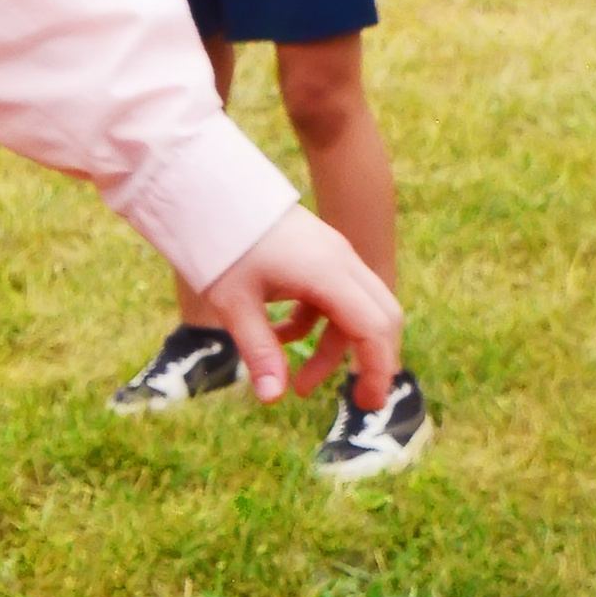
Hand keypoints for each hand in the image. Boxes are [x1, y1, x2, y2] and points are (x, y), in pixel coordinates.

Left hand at [199, 208, 401, 409]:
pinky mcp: (321, 256)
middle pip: (381, 316)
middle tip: (360, 401)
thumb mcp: (235, 304)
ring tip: (300, 385)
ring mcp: (334, 256)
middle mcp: (341, 262)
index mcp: (327, 273)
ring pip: (357, 310)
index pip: (372, 325)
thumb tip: (272, 398)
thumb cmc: (223, 246)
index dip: (377, 367)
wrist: (214, 193)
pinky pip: (335, 300)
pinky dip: (318, 326)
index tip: (367, 403)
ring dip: (335, 349)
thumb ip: (259, 350)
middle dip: (373, 360)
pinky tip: (282, 339)